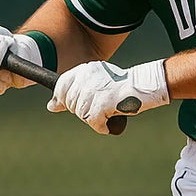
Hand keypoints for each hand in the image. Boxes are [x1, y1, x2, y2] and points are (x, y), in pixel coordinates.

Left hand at [47, 59, 170, 133]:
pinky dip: (101, 126)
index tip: (61, 105)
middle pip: (71, 103)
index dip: (61, 98)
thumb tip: (51, 106)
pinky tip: (109, 122)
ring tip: (108, 112)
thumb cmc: (121, 86)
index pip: (61, 84)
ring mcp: (94, 91)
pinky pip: (93, 122)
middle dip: (82, 110)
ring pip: (82, 114)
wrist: (144, 85)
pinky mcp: (102, 103)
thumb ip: (75, 91)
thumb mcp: (97, 82)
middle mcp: (87, 78)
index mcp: (85, 69)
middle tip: (99, 108)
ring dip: (94, 118)